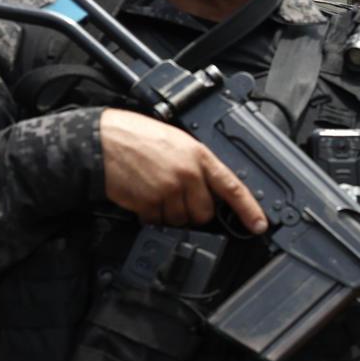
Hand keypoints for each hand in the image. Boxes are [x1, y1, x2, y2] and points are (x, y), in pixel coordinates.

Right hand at [99, 109, 267, 231]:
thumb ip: (196, 164)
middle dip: (192, 210)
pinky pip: (157, 221)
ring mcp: (168, 190)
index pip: (232, 187)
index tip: (259, 224)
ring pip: (181, 220)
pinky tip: (142, 195)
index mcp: (199, 156)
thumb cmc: (135, 136)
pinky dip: (150, 215)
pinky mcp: (149, 203)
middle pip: (204, 212)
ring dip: (169, 213)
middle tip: (175, 194)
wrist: (100, 139)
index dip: (249, 209)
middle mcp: (187, 174)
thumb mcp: (176, 141)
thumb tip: (209, 187)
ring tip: (154, 189)